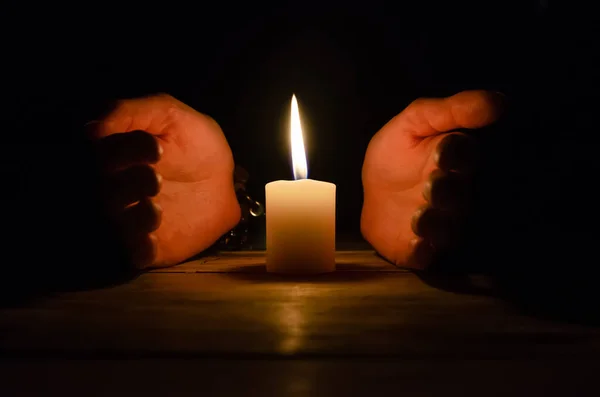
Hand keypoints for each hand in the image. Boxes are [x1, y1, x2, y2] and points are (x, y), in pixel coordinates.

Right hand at [91, 94, 239, 267]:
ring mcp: (135, 219)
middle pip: (110, 191)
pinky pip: (137, 254)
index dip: (129, 151)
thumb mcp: (170, 115)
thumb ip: (133, 113)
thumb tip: (93, 128)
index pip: (109, 154)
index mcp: (119, 155)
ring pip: (120, 223)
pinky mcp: (153, 245)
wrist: (226, 178)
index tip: (157, 147)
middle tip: (155, 178)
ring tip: (155, 208)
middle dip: (131, 185)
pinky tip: (153, 240)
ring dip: (135, 217)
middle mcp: (120, 188)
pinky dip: (141, 249)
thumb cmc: (193, 143)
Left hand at [361, 90, 503, 268]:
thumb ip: (449, 111)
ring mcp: (439, 223)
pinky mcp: (420, 247)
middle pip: (458, 194)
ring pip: (446, 228)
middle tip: (431, 183)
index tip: (442, 150)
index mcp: (455, 159)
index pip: (464, 155)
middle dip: (445, 190)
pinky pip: (426, 254)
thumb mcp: (413, 123)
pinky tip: (415, 243)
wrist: (373, 193)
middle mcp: (454, 194)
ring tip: (419, 215)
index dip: (455, 153)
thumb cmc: (398, 155)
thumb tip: (497, 101)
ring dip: (434, 222)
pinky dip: (421, 251)